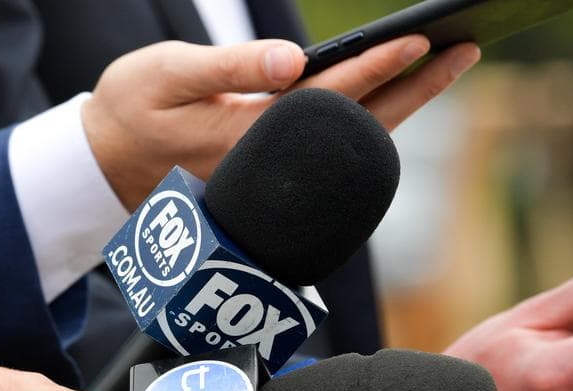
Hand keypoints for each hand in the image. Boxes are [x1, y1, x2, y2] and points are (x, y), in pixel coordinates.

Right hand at [83, 35, 480, 207]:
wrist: (104, 165)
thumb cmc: (131, 109)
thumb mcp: (167, 74)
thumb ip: (230, 67)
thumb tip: (292, 61)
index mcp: (249, 129)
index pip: (330, 96)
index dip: (378, 65)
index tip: (422, 39)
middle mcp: (273, 158)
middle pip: (361, 124)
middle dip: (417, 87)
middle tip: (467, 51)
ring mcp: (276, 169)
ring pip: (354, 140)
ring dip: (404, 104)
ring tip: (444, 69)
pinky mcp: (275, 170)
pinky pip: (336, 148)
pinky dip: (374, 119)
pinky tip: (395, 100)